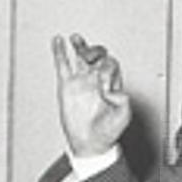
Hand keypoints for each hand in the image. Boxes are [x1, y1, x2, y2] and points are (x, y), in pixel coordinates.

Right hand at [52, 32, 131, 156]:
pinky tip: (58, 41)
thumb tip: (111, 89)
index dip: (108, 69)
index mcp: (112, 84)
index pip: (111, 64)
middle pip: (97, 56)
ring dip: (80, 46)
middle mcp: (96, 80)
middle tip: (90, 55)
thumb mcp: (123, 116)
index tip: (103, 85)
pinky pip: (62, 66)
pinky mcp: (67, 87)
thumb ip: (122, 100)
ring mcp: (81, 82)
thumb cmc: (108, 132)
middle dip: (95, 52)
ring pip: (80, 58)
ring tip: (76, 38)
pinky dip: (59, 52)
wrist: (90, 143)